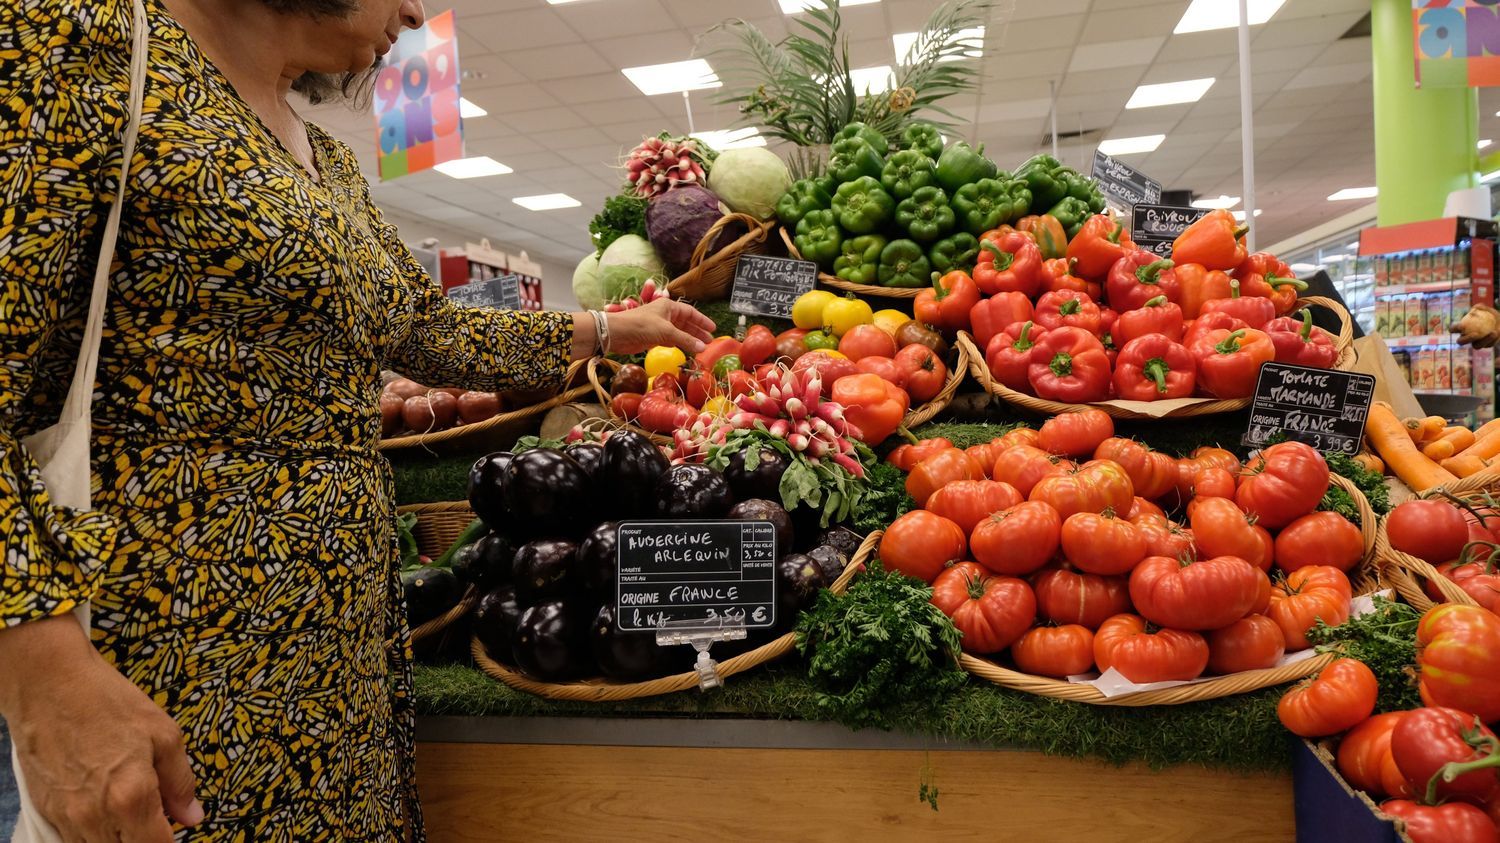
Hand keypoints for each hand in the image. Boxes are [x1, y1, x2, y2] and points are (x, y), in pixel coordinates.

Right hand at [0, 616, 202, 841]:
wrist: (48, 684)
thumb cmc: (105, 701)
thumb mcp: (163, 733)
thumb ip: (180, 782)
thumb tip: (192, 816)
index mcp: (130, 798)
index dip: (172, 840)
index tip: (177, 828)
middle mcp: (94, 816)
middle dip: (145, 838)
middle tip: (154, 816)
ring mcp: (66, 817)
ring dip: (118, 837)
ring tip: (127, 805)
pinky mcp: (45, 811)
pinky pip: (72, 838)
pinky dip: (92, 832)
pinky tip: (103, 805)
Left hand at [604, 298, 715, 355]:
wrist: (616, 334)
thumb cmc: (641, 326)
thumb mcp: (666, 332)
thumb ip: (685, 340)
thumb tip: (703, 348)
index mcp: (668, 306)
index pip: (690, 312)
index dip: (702, 320)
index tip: (713, 329)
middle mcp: (664, 314)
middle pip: (685, 322)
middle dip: (697, 332)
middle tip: (709, 342)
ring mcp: (658, 326)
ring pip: (678, 332)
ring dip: (689, 339)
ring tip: (701, 348)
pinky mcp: (652, 337)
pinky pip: (670, 339)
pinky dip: (678, 344)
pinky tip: (685, 350)